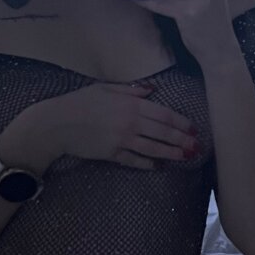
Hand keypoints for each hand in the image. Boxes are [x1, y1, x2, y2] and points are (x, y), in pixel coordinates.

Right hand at [0, 83, 197, 171]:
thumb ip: (131, 90)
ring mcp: (121, 140)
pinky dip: (147, 163)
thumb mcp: (105, 88)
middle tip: (196, 146)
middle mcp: (130, 122)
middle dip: (182, 140)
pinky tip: (157, 166)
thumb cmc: (80, 102)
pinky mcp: (112, 154)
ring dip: (171, 153)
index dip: (180, 122)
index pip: (163, 114)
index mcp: (130, 104)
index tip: (193, 128)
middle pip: (162, 133)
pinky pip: (134, 160)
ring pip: (153, 148)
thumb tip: (151, 90)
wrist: (57, 123)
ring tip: (185, 158)